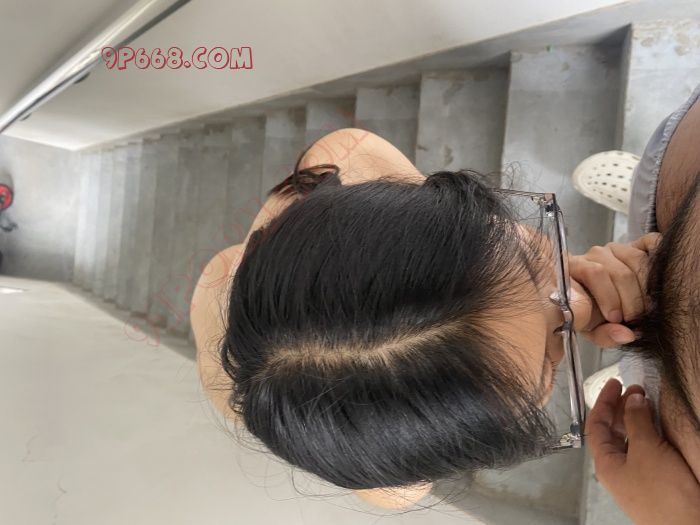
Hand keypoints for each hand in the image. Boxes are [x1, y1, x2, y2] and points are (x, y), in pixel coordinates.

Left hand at [569, 232, 661, 346]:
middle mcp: (594, 255)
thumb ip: (604, 335)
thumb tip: (627, 334)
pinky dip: (657, 258)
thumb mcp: (592, 330)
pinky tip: (657, 281)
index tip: (616, 319)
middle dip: (630, 299)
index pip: (594, 273)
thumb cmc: (590, 315)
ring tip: (646, 307)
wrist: (594, 302)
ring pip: (635, 259)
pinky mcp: (634, 245)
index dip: (608, 297)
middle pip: (618, 271)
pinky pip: (650, 243)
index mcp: (575, 269)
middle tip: (635, 318)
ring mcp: (615, 248)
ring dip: (645, 287)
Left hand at [587, 378, 699, 524]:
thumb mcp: (647, 450)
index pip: (596, 425)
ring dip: (637, 420)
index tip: (615, 382)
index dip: (604, 401)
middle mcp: (617, 470)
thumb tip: (632, 398)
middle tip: (637, 389)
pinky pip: (646, 452)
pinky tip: (659, 426)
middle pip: (612, 432)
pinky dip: (650, 434)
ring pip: (630, 441)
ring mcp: (635, 477)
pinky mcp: (654, 483)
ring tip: (649, 403)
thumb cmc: (663, 491)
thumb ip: (637, 421)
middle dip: (622, 408)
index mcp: (605, 463)